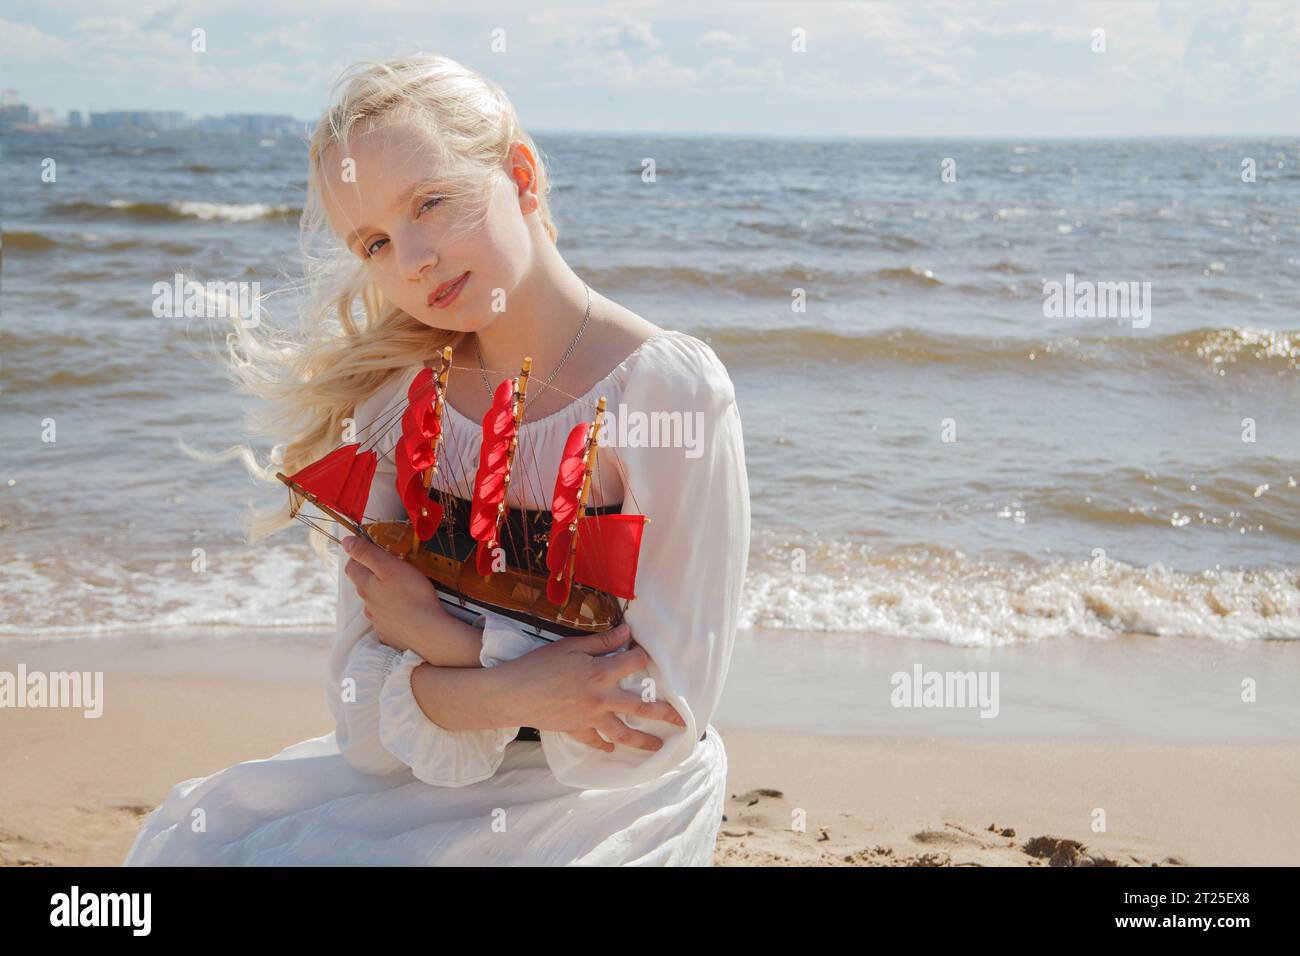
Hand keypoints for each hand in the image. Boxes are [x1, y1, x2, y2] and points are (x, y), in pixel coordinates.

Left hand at [342, 534, 445, 657]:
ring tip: (402, 592)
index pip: (351, 567)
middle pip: (364, 586)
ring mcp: (378, 622)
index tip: (371, 550)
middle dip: (373, 576)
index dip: (358, 556)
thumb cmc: (412, 596)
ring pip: (375, 605)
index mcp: (366, 586)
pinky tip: (405, 613)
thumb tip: (346, 542)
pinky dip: (393, 615)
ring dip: (383, 597)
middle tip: (392, 569)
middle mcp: (367, 605)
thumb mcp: (390, 566)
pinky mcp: (390, 634)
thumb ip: (367, 553)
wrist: (428, 632)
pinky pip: (387, 622)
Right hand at [496, 622, 686, 752]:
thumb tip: (626, 632)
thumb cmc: (539, 665)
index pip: (634, 663)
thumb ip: (601, 642)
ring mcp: (590, 718)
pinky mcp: (576, 729)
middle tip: (682, 721)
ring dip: (642, 740)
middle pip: (641, 707)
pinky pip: (595, 741)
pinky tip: (611, 749)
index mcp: (601, 673)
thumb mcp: (571, 646)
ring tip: (657, 747)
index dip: (643, 655)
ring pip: (623, 732)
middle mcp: (602, 698)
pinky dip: (604, 745)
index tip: (649, 654)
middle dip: (664, 714)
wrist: (513, 694)